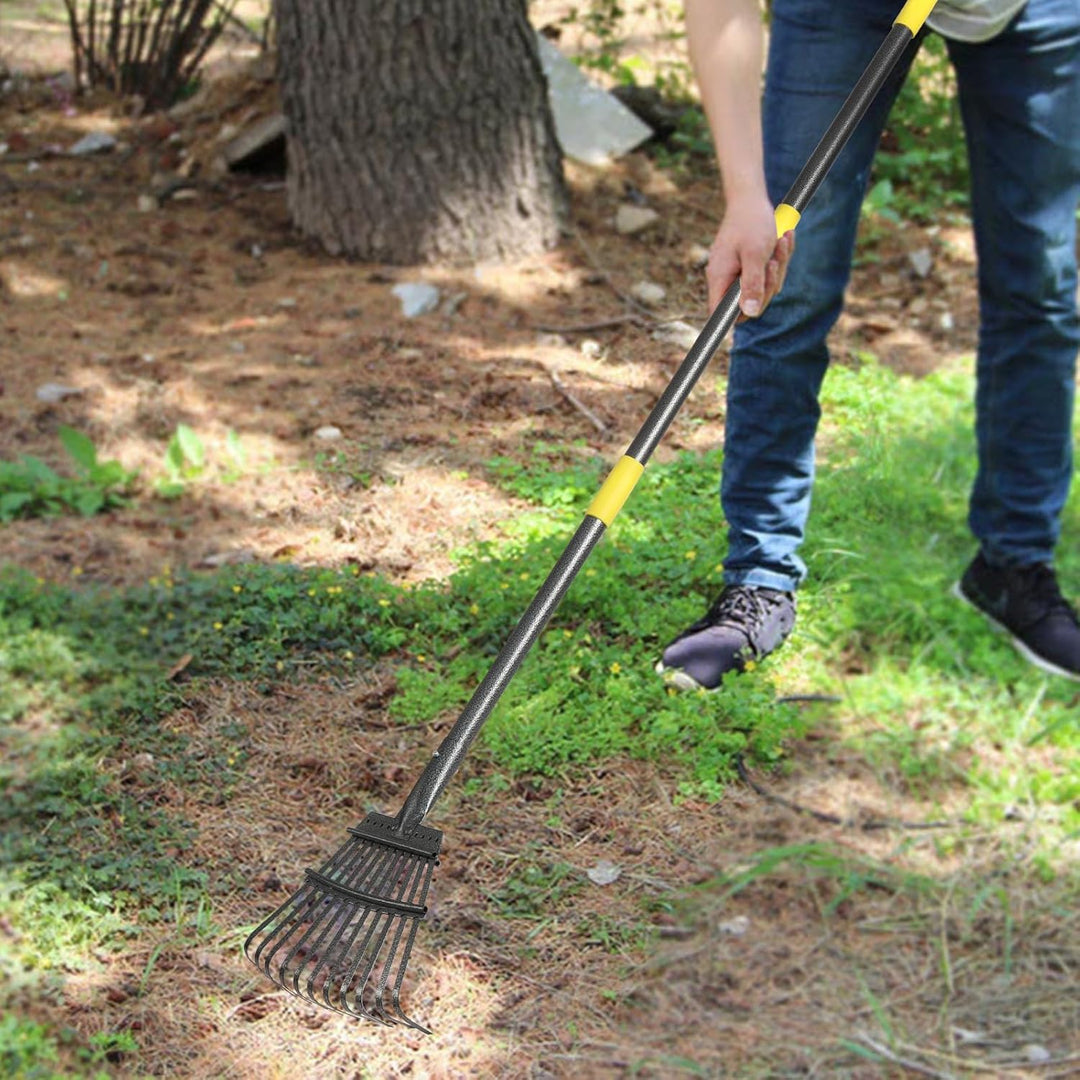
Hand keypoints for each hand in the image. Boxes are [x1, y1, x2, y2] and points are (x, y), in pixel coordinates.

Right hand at [705, 194, 795, 318]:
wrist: (752, 198)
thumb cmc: (752, 223)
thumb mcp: (755, 254)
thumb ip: (753, 284)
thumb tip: (751, 312)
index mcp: (720, 278)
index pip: (720, 314)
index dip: (733, 319)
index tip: (752, 310)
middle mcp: (725, 278)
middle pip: (747, 304)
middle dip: (768, 286)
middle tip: (774, 264)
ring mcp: (737, 272)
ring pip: (761, 288)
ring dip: (778, 268)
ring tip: (781, 242)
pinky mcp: (749, 266)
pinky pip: (766, 275)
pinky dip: (778, 259)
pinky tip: (783, 239)